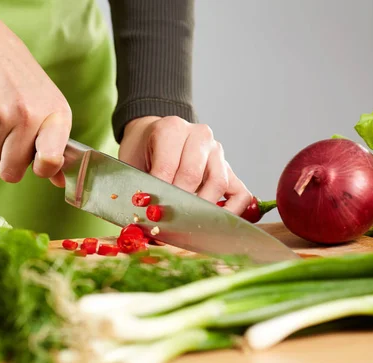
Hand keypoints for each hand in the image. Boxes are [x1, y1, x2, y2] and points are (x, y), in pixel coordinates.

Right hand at [0, 0, 69, 186]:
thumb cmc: (19, 78)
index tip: (38, 164)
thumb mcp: (47, 103)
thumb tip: (60, 181)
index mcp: (55, 114)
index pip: (51, 160)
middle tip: (11, 139)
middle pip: (13, 172)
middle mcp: (29, 116)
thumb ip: (55, 144)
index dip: (43, 170)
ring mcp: (0, 117)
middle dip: (9, 163)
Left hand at [118, 116, 252, 214]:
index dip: (159, 194)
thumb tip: (149, 219)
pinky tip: (216, 222)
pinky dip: (232, 211)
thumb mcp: (132, 162)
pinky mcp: (229, 169)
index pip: (168, 167)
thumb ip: (139, 186)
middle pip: (192, 175)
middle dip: (178, 204)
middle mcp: (199, 136)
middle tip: (166, 222)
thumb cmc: (142, 152)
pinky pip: (240, 193)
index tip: (151, 213)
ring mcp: (217, 152)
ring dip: (201, 208)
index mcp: (172, 129)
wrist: (152, 136)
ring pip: (218, 183)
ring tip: (186, 222)